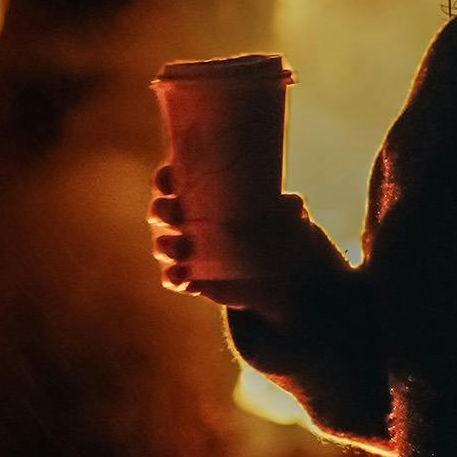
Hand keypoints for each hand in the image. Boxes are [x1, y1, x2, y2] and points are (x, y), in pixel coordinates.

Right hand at [147, 164, 342, 322]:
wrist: (278, 273)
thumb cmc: (275, 231)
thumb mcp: (284, 216)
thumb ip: (288, 208)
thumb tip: (294, 202)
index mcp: (204, 196)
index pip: (173, 181)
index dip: (165, 179)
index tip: (170, 181)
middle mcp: (190, 220)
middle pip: (161, 210)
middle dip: (162, 211)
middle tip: (176, 214)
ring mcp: (187, 249)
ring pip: (163, 244)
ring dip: (166, 246)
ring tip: (181, 249)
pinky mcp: (190, 276)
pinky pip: (172, 277)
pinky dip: (174, 277)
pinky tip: (184, 276)